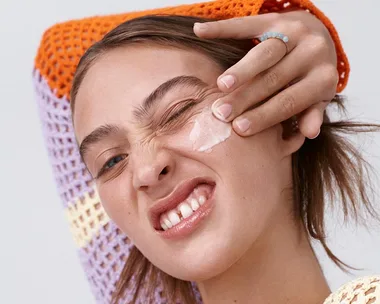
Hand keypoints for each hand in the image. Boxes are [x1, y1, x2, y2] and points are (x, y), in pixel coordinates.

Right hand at [193, 11, 338, 138]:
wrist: (320, 36)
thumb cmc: (312, 75)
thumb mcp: (318, 97)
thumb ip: (313, 113)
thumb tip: (309, 133)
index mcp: (323, 77)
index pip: (290, 101)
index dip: (264, 116)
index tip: (239, 129)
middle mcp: (313, 51)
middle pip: (274, 78)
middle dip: (246, 97)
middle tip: (222, 113)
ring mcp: (294, 31)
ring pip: (264, 53)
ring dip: (241, 69)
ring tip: (221, 86)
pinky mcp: (275, 17)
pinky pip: (247, 24)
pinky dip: (221, 29)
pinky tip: (200, 32)